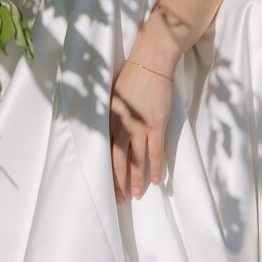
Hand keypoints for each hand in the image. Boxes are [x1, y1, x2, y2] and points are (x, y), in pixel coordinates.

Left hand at [109, 53, 176, 203]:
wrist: (150, 62)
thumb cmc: (131, 76)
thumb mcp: (112, 96)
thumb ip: (110, 115)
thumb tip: (106, 130)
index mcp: (109, 119)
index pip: (105, 151)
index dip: (106, 170)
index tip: (106, 185)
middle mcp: (121, 126)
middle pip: (118, 160)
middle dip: (118, 181)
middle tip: (119, 200)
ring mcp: (139, 126)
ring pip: (136, 159)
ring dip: (136, 179)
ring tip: (135, 196)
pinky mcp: (156, 123)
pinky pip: (155, 151)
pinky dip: (155, 167)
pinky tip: (155, 181)